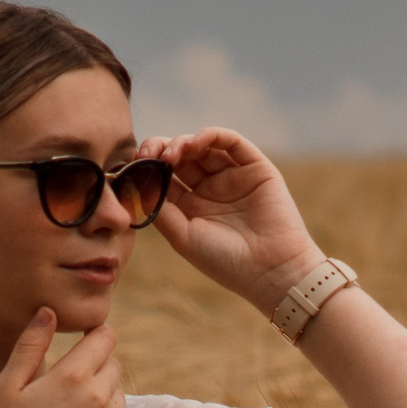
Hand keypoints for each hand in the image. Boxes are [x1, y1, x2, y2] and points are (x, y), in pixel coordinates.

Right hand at [0, 308, 125, 407]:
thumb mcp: (6, 388)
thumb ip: (30, 346)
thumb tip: (48, 312)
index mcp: (73, 377)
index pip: (105, 337)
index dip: (94, 336)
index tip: (81, 342)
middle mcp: (100, 398)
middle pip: (113, 364)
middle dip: (95, 366)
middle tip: (65, 386)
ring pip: (118, 394)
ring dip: (100, 395)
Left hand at [138, 128, 325, 314]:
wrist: (271, 270)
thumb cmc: (225, 261)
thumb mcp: (183, 236)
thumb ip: (160, 208)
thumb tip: (136, 182)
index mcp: (192, 206)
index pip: (165, 176)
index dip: (149, 166)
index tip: (135, 164)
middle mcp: (211, 188)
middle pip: (181, 157)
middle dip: (161, 149)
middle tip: (149, 153)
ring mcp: (233, 176)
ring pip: (203, 147)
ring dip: (183, 143)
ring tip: (172, 153)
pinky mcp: (255, 167)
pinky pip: (231, 142)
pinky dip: (211, 136)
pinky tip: (195, 143)